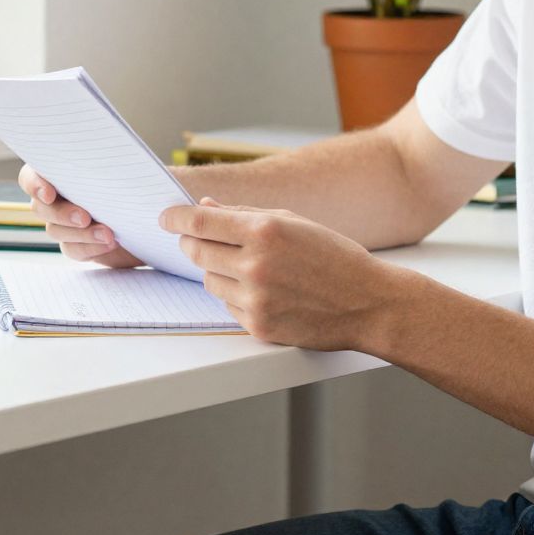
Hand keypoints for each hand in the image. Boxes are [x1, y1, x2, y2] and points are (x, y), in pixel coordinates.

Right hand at [19, 164, 143, 267]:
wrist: (158, 215)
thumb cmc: (146, 184)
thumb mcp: (136, 169)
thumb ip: (119, 164)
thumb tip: (116, 162)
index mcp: (63, 170)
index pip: (32, 175)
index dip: (35, 184)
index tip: (49, 193)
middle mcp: (58, 197)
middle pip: (40, 207)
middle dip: (61, 213)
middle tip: (85, 217)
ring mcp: (66, 223)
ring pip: (55, 231)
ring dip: (80, 233)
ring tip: (109, 233)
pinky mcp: (79, 244)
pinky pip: (73, 250)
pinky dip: (90, 247)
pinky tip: (110, 243)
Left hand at [159, 198, 405, 349]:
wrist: (368, 303)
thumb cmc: (333, 256)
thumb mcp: (293, 222)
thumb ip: (244, 215)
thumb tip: (204, 208)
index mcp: (265, 231)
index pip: (199, 222)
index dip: (175, 218)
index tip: (165, 217)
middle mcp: (256, 265)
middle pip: (196, 251)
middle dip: (192, 243)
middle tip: (198, 240)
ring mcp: (256, 299)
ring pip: (209, 280)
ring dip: (217, 271)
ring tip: (248, 267)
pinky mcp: (258, 326)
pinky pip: (227, 306)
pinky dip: (235, 296)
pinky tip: (263, 291)